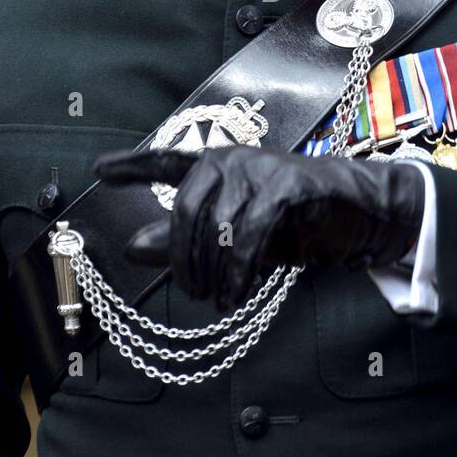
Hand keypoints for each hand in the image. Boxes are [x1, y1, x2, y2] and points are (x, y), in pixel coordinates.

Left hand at [95, 145, 425, 310]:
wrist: (358, 212)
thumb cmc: (293, 223)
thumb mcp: (233, 236)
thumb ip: (185, 240)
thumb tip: (132, 248)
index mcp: (216, 165)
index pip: (166, 159)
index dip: (132, 164)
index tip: (99, 169)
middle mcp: (232, 159)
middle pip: (185, 211)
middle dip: (182, 259)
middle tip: (192, 291)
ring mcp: (260, 168)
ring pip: (217, 228)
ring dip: (216, 273)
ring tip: (222, 298)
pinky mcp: (287, 184)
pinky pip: (249, 234)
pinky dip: (240, 270)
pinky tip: (238, 291)